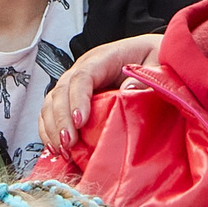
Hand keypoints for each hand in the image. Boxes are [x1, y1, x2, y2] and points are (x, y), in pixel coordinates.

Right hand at [40, 33, 160, 151]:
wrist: (152, 57)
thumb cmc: (155, 59)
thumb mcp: (158, 65)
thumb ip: (144, 79)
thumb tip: (127, 91)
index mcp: (103, 58)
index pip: (83, 76)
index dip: (78, 99)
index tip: (81, 122)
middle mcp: (84, 69)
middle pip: (61, 90)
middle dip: (61, 119)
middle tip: (68, 143)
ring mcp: (76, 84)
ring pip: (52, 102)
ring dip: (52, 128)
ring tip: (61, 150)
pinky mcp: (74, 98)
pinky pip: (53, 113)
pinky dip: (49, 130)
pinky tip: (54, 148)